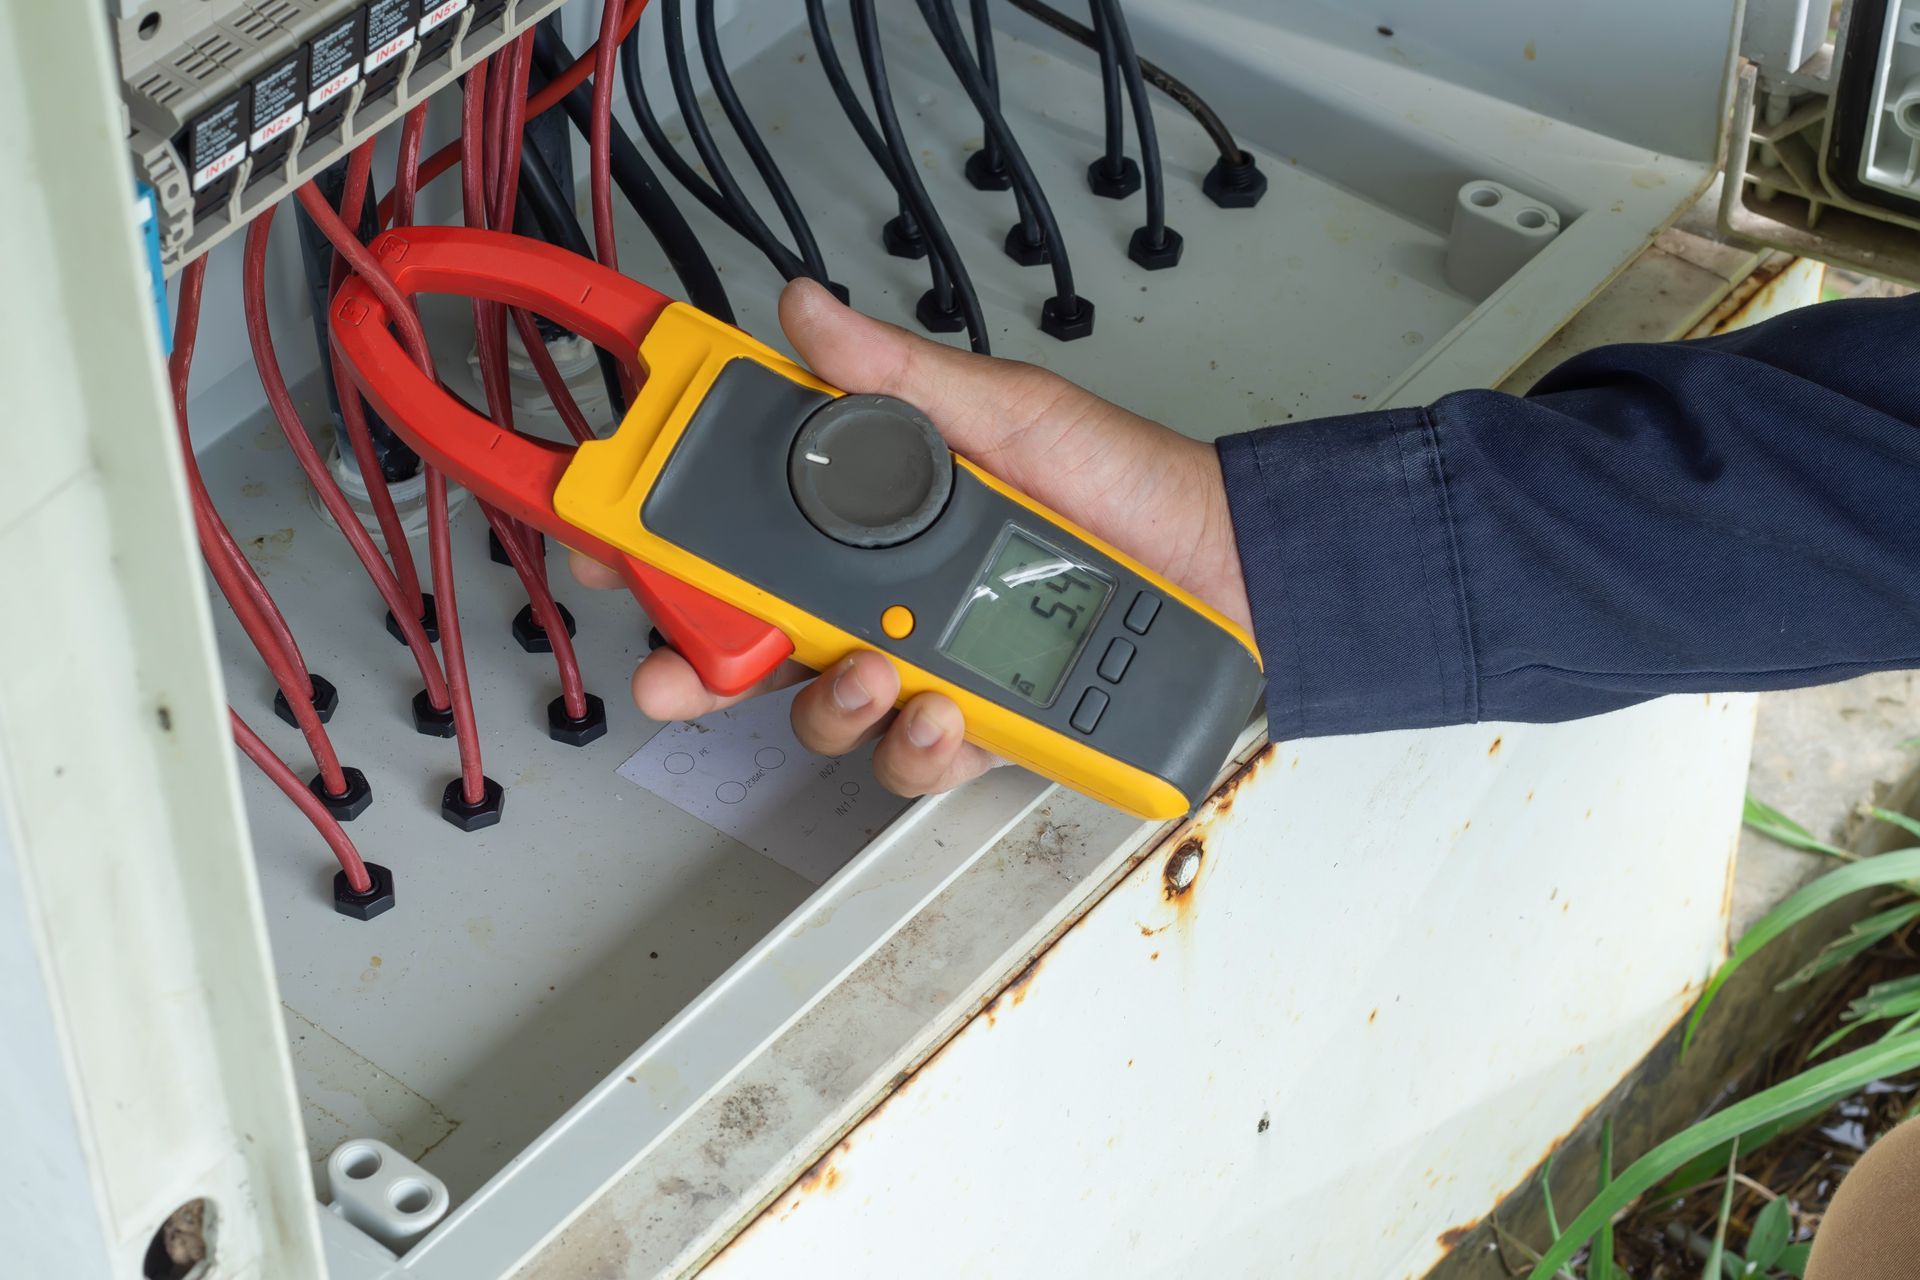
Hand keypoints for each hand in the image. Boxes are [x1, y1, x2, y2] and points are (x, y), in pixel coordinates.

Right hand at [572, 279, 1248, 798]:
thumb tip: (807, 310)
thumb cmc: (1122, 480)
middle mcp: (886, 591)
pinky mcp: (980, 725)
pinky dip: (919, 747)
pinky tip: (947, 713)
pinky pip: (915, 760)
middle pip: (755, 640)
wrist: (1231, 569)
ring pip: (825, 709)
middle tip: (680, 669)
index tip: (615, 549)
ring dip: (827, 702)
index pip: (742, 530)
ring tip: (876, 672)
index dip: (667, 547)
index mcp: (873, 511)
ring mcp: (928, 662)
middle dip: (699, 663)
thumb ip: (899, 379)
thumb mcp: (1007, 411)